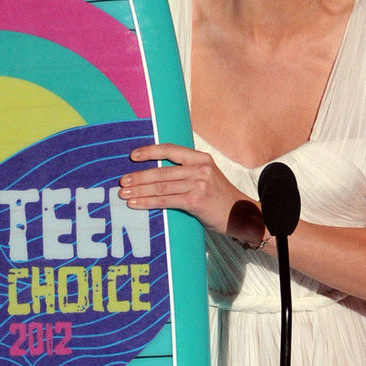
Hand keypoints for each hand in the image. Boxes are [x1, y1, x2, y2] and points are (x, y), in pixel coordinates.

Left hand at [119, 143, 261, 241]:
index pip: (170, 149)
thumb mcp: (206, 178)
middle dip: (138, 177)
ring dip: (139, 191)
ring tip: (123, 194)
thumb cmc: (221, 199)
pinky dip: (147, 203)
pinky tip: (135, 204)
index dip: (149, 152)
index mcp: (201, 158)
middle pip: (161, 171)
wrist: (243, 215)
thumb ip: (186, 173)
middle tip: (122, 182)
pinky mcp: (196, 200)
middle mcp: (200, 168)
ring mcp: (199, 184)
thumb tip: (156, 175)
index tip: (133, 156)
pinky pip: (166, 201)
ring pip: (161, 186)